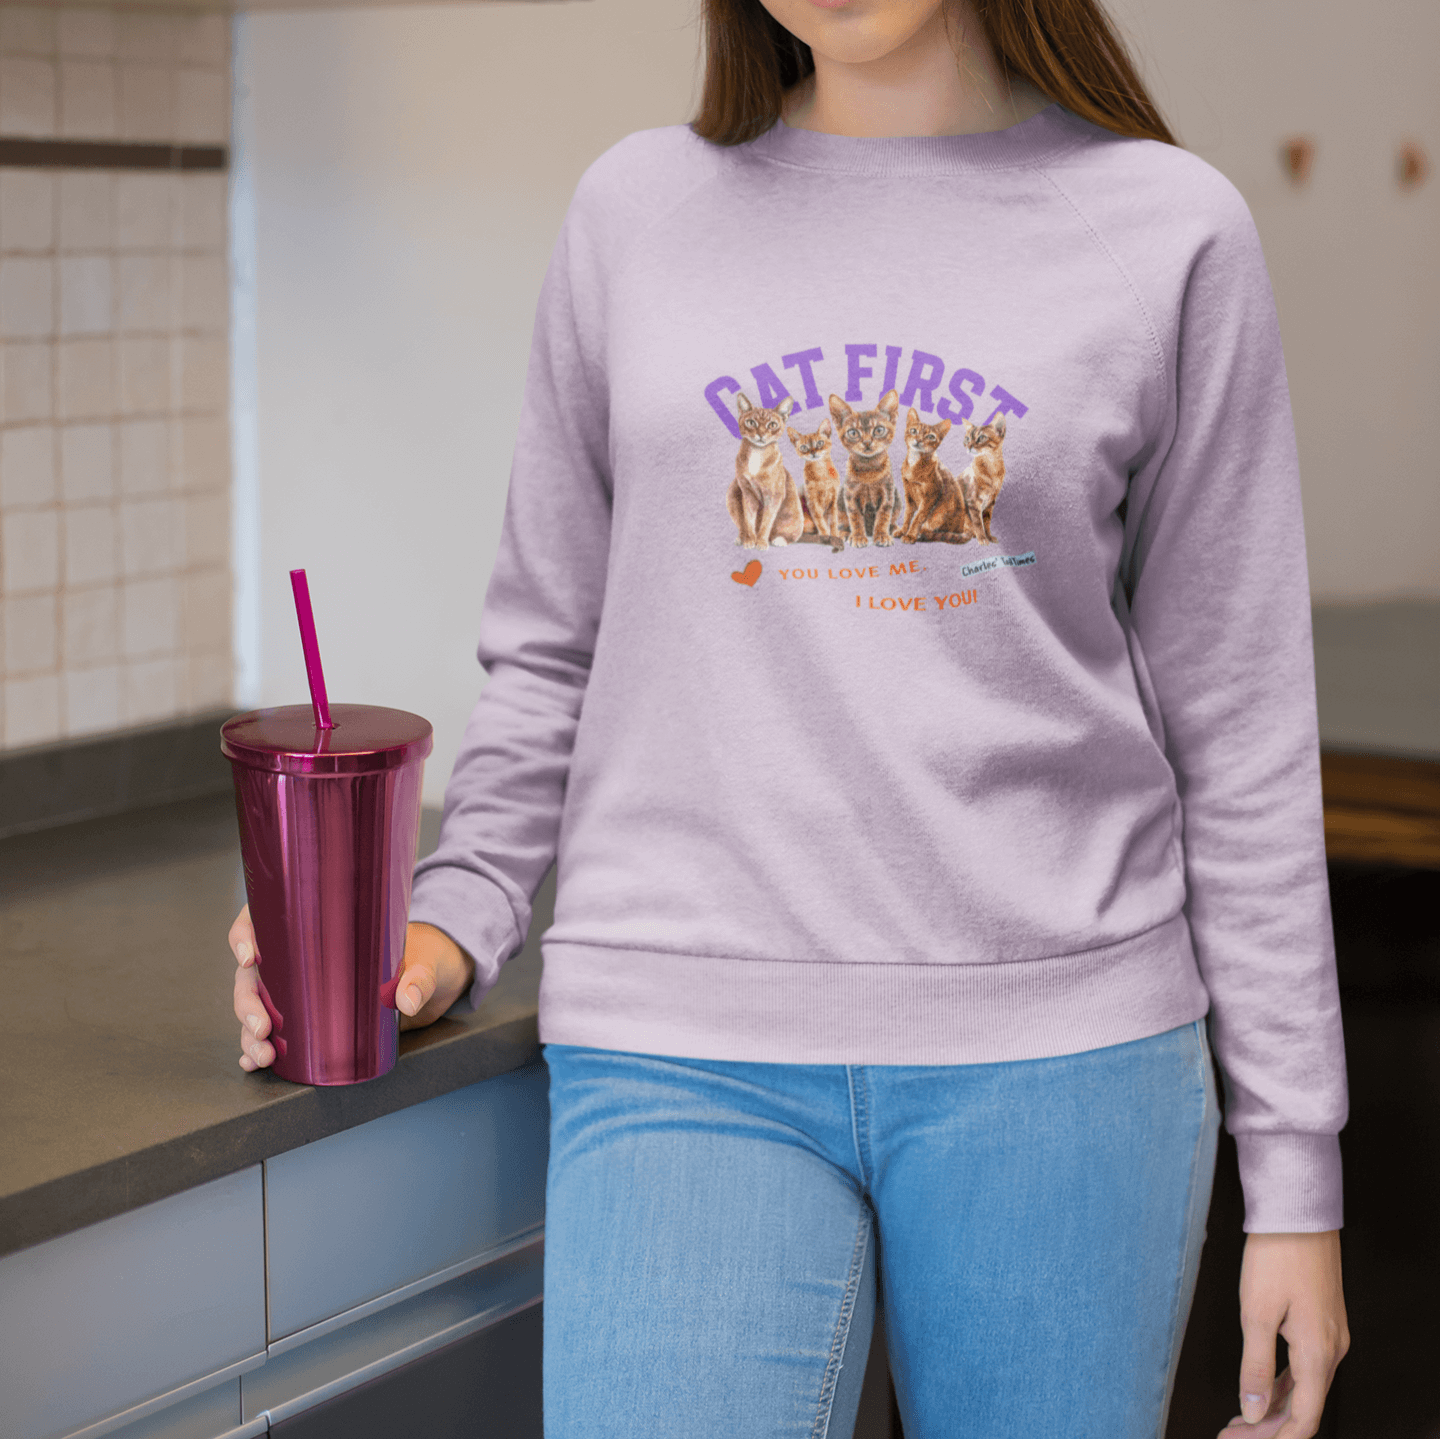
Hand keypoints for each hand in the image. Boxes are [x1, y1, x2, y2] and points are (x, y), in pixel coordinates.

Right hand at [228, 906, 476, 1070]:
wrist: (435, 977)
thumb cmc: (424, 954)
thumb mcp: (426, 962)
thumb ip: (419, 978)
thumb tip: (406, 998)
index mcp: (320, 924)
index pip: (267, 916)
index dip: (246, 931)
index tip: (250, 956)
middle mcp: (302, 954)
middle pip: (253, 972)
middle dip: (247, 1002)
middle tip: (261, 1027)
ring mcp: (303, 987)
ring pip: (258, 1005)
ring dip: (249, 1032)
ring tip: (261, 1055)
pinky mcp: (311, 1016)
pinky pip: (274, 1029)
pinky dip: (257, 1047)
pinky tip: (253, 1062)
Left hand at [1217, 1230, 1348, 1438]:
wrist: (1298, 1213)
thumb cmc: (1276, 1256)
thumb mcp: (1256, 1312)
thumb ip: (1255, 1366)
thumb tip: (1252, 1410)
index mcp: (1318, 1353)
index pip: (1303, 1419)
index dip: (1271, 1438)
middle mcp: (1332, 1350)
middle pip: (1305, 1408)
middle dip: (1268, 1427)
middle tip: (1230, 1434)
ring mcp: (1330, 1336)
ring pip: (1306, 1388)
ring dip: (1274, 1407)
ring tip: (1240, 1418)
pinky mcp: (1323, 1322)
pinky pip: (1306, 1367)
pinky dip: (1283, 1384)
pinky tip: (1261, 1389)